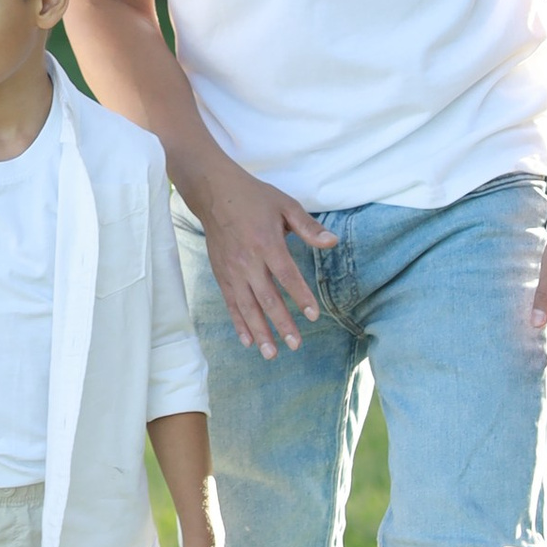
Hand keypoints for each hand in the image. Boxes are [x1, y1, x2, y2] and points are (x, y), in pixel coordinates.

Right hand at [191, 161, 334, 355]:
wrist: (214, 192)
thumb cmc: (254, 198)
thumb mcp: (285, 205)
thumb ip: (308, 227)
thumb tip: (332, 242)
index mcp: (267, 243)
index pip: (287, 275)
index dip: (301, 297)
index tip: (314, 316)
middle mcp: (248, 261)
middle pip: (267, 298)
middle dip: (282, 324)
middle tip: (296, 345)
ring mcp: (232, 271)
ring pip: (247, 307)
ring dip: (260, 332)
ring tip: (271, 354)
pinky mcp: (221, 275)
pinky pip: (231, 304)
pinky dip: (239, 324)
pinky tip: (248, 341)